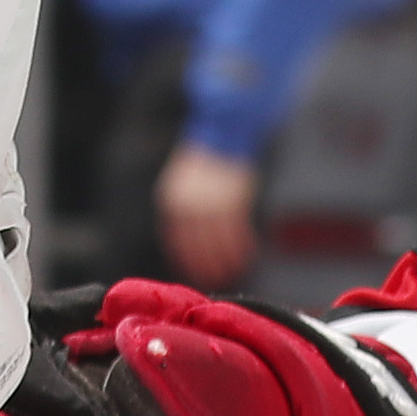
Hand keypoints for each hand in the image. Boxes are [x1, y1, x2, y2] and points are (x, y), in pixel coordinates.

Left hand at [156, 141, 257, 287]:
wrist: (220, 136)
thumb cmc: (201, 164)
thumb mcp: (180, 186)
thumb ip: (182, 212)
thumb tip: (187, 240)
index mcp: (171, 201)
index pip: (175, 239)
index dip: (186, 259)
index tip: (194, 272)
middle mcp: (188, 205)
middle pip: (196, 244)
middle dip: (206, 264)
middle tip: (215, 279)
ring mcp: (211, 203)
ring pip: (218, 240)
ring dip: (226, 259)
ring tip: (231, 272)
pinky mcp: (233, 200)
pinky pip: (237, 230)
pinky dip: (241, 245)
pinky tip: (245, 256)